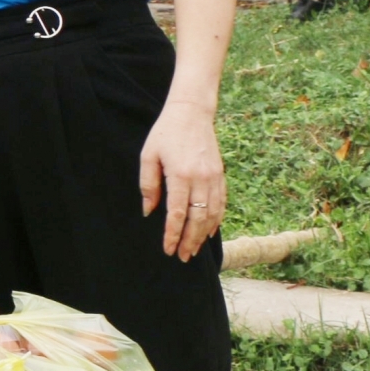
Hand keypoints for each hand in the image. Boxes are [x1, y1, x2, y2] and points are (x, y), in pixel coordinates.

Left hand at [139, 98, 225, 261]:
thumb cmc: (165, 134)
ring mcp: (214, 177)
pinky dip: (216, 220)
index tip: (168, 249)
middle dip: (189, 241)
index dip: (173, 234)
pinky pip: (221, 203)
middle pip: (197, 219)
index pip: (177, 213)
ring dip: (202, 235)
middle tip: (182, 257)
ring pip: (212, 214)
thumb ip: (148, 185)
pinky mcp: (220, 175)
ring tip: (194, 250)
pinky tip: (207, 231)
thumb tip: (149, 212)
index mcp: (180, 175)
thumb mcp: (149, 156)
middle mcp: (201, 179)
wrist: (191, 113)